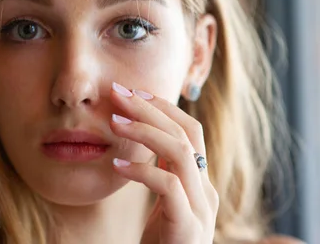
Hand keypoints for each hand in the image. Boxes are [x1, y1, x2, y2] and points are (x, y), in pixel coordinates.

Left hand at [109, 82, 218, 243]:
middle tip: (118, 92)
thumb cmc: (160, 241)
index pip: (190, 130)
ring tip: (113, 121)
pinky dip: (140, 170)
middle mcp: (206, 189)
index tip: (133, 91)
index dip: (163, 106)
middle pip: (186, 134)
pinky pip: (167, 186)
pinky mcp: (187, 225)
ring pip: (181, 153)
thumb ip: (159, 171)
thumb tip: (137, 136)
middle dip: (150, 108)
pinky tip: (116, 165)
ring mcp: (201, 207)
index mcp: (200, 180)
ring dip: (144, 131)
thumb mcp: (161, 200)